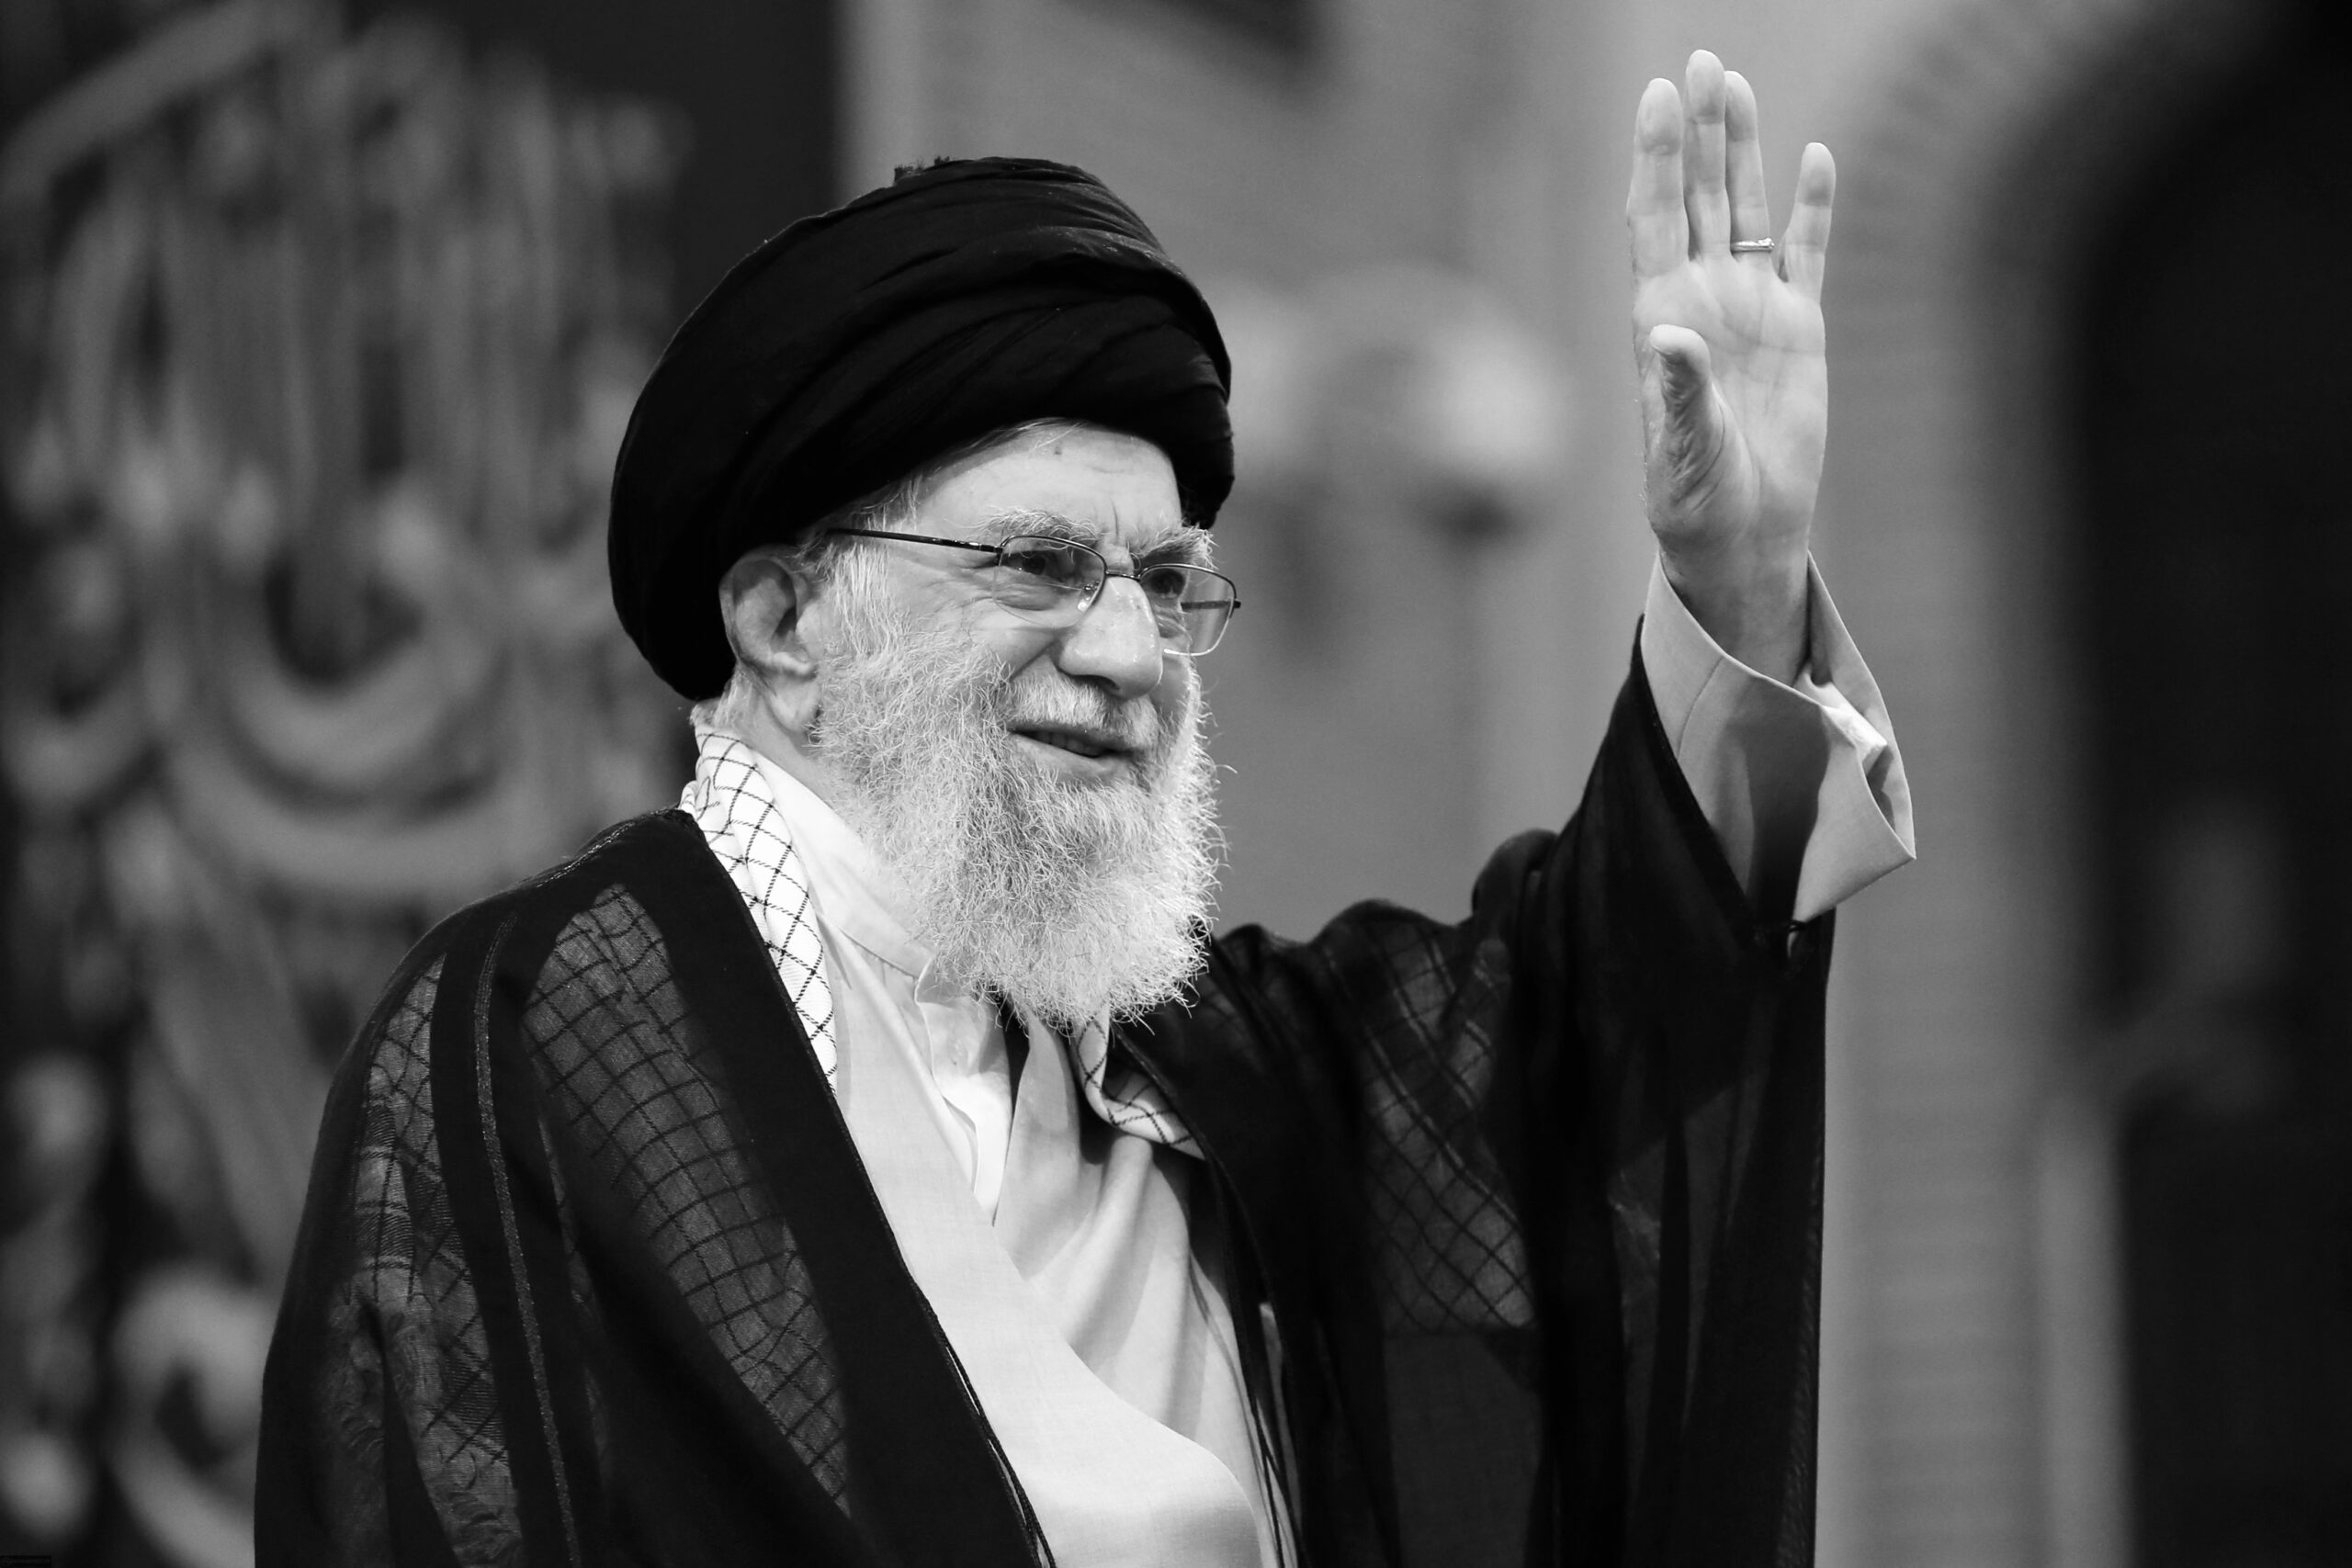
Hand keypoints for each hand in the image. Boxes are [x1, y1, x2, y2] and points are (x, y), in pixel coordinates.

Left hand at [1629, 51, 1834, 682]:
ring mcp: (1749, 307)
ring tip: (1733, 84)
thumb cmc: (1696, 499)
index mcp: (1661, 317)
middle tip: (1700, 60)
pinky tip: (1812, 157)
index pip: (1654, 217)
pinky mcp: (1798, 327)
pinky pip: (1805, 253)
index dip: (1657, 157)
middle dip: (1697, 131)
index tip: (1657, 96)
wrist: (1742, 530)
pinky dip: (1809, 208)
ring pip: (1744, 210)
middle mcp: (1700, 298)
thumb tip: (1669, 337)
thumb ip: (1679, 392)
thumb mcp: (1684, 450)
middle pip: (1698, 195)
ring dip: (1741, 150)